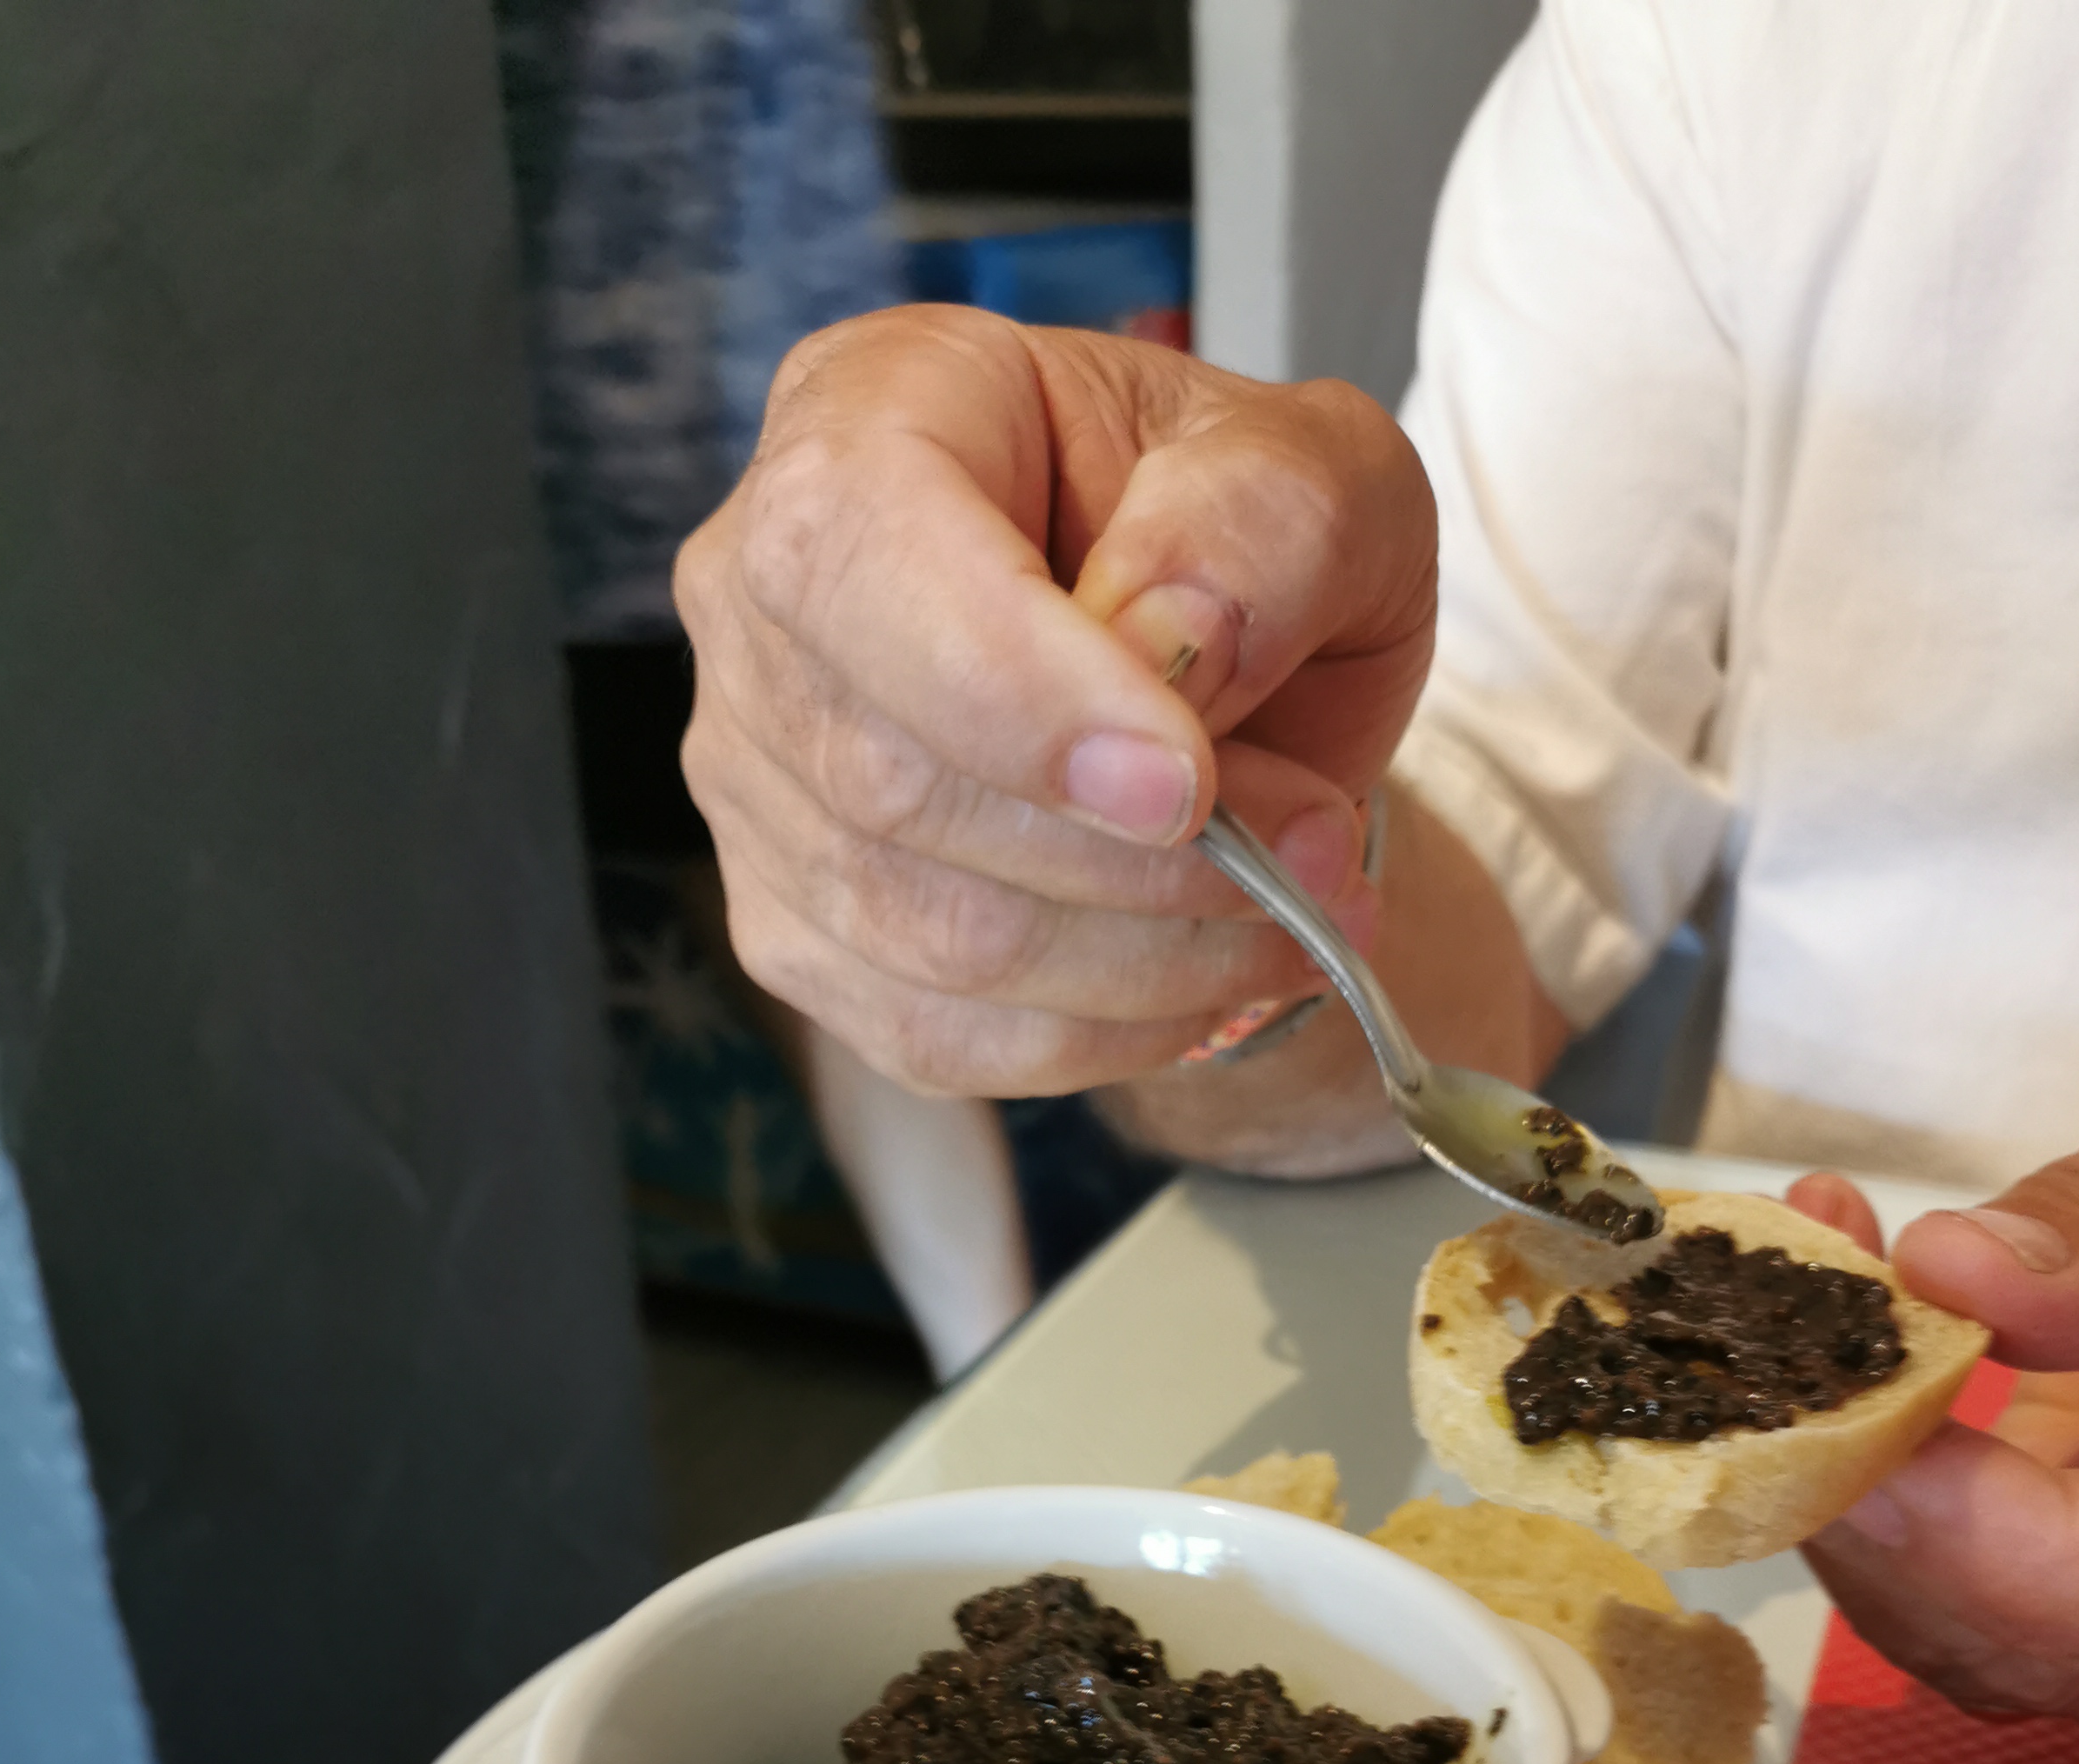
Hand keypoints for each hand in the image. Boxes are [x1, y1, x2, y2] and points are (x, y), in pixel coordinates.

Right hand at [673, 306, 1435, 1098]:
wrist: (1225, 674)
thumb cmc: (1243, 545)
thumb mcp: (1321, 473)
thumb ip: (1267, 522)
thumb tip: (1177, 641)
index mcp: (869, 414)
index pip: (854, 555)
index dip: (1016, 695)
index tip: (1188, 781)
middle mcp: (760, 600)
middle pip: (894, 781)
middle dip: (1140, 857)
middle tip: (1319, 851)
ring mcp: (757, 780)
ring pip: (926, 935)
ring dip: (1148, 958)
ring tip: (1299, 915)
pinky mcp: (800, 931)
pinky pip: (932, 1034)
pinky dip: (1101, 1032)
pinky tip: (1208, 979)